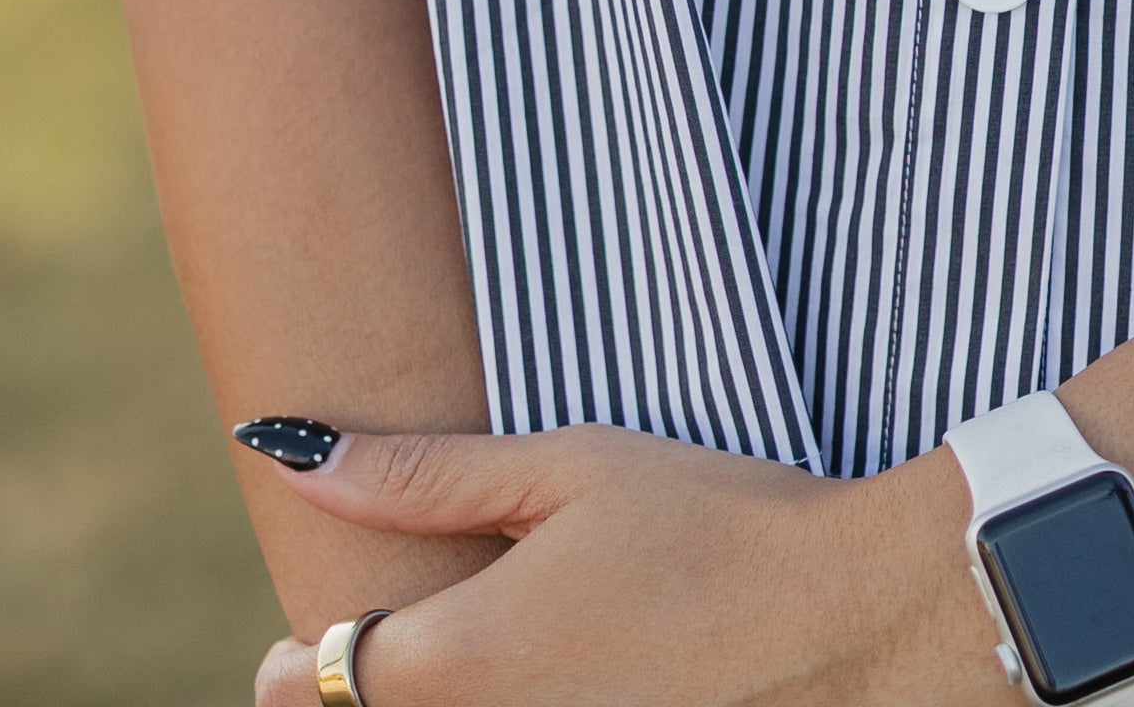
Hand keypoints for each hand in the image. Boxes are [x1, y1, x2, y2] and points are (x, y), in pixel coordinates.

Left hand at [250, 422, 1011, 706]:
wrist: (846, 616)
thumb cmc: (710, 520)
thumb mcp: (567, 469)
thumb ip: (423, 476)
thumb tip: (287, 452)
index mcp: (461, 660)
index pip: (306, 685)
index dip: (302, 648)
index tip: (338, 611)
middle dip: (377, 681)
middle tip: (430, 620)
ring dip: (451, 697)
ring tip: (521, 644)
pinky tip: (578, 671)